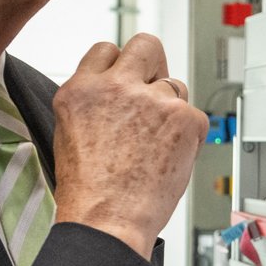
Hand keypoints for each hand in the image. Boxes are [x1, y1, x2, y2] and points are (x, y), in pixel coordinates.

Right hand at [51, 33, 208, 257]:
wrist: (109, 220)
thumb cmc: (90, 191)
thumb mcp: (70, 133)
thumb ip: (95, 102)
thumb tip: (121, 90)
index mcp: (81, 90)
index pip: (106, 49)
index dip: (120, 66)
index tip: (126, 81)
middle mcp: (115, 87)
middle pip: (146, 45)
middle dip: (153, 64)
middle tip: (153, 93)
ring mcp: (152, 99)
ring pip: (175, 85)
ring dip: (170, 108)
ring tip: (155, 143)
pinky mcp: (184, 117)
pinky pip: (195, 115)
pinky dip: (188, 135)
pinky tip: (169, 156)